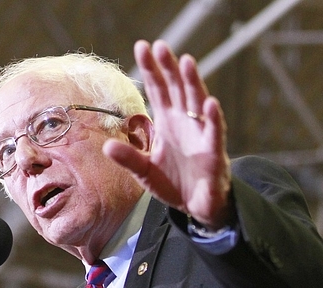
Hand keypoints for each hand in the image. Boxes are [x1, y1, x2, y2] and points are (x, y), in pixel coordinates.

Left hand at [103, 39, 232, 228]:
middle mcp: (184, 122)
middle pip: (177, 89)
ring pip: (197, 103)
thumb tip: (107, 146)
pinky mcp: (214, 151)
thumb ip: (129, 158)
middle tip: (160, 46)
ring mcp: (200, 134)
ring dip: (193, 83)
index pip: (158, 90)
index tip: (142, 47)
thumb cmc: (173, 183)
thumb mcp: (144, 171)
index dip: (151, 69)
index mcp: (167, 122)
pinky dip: (213, 118)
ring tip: (186, 62)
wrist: (196, 206)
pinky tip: (209, 104)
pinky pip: (214, 132)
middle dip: (169, 68)